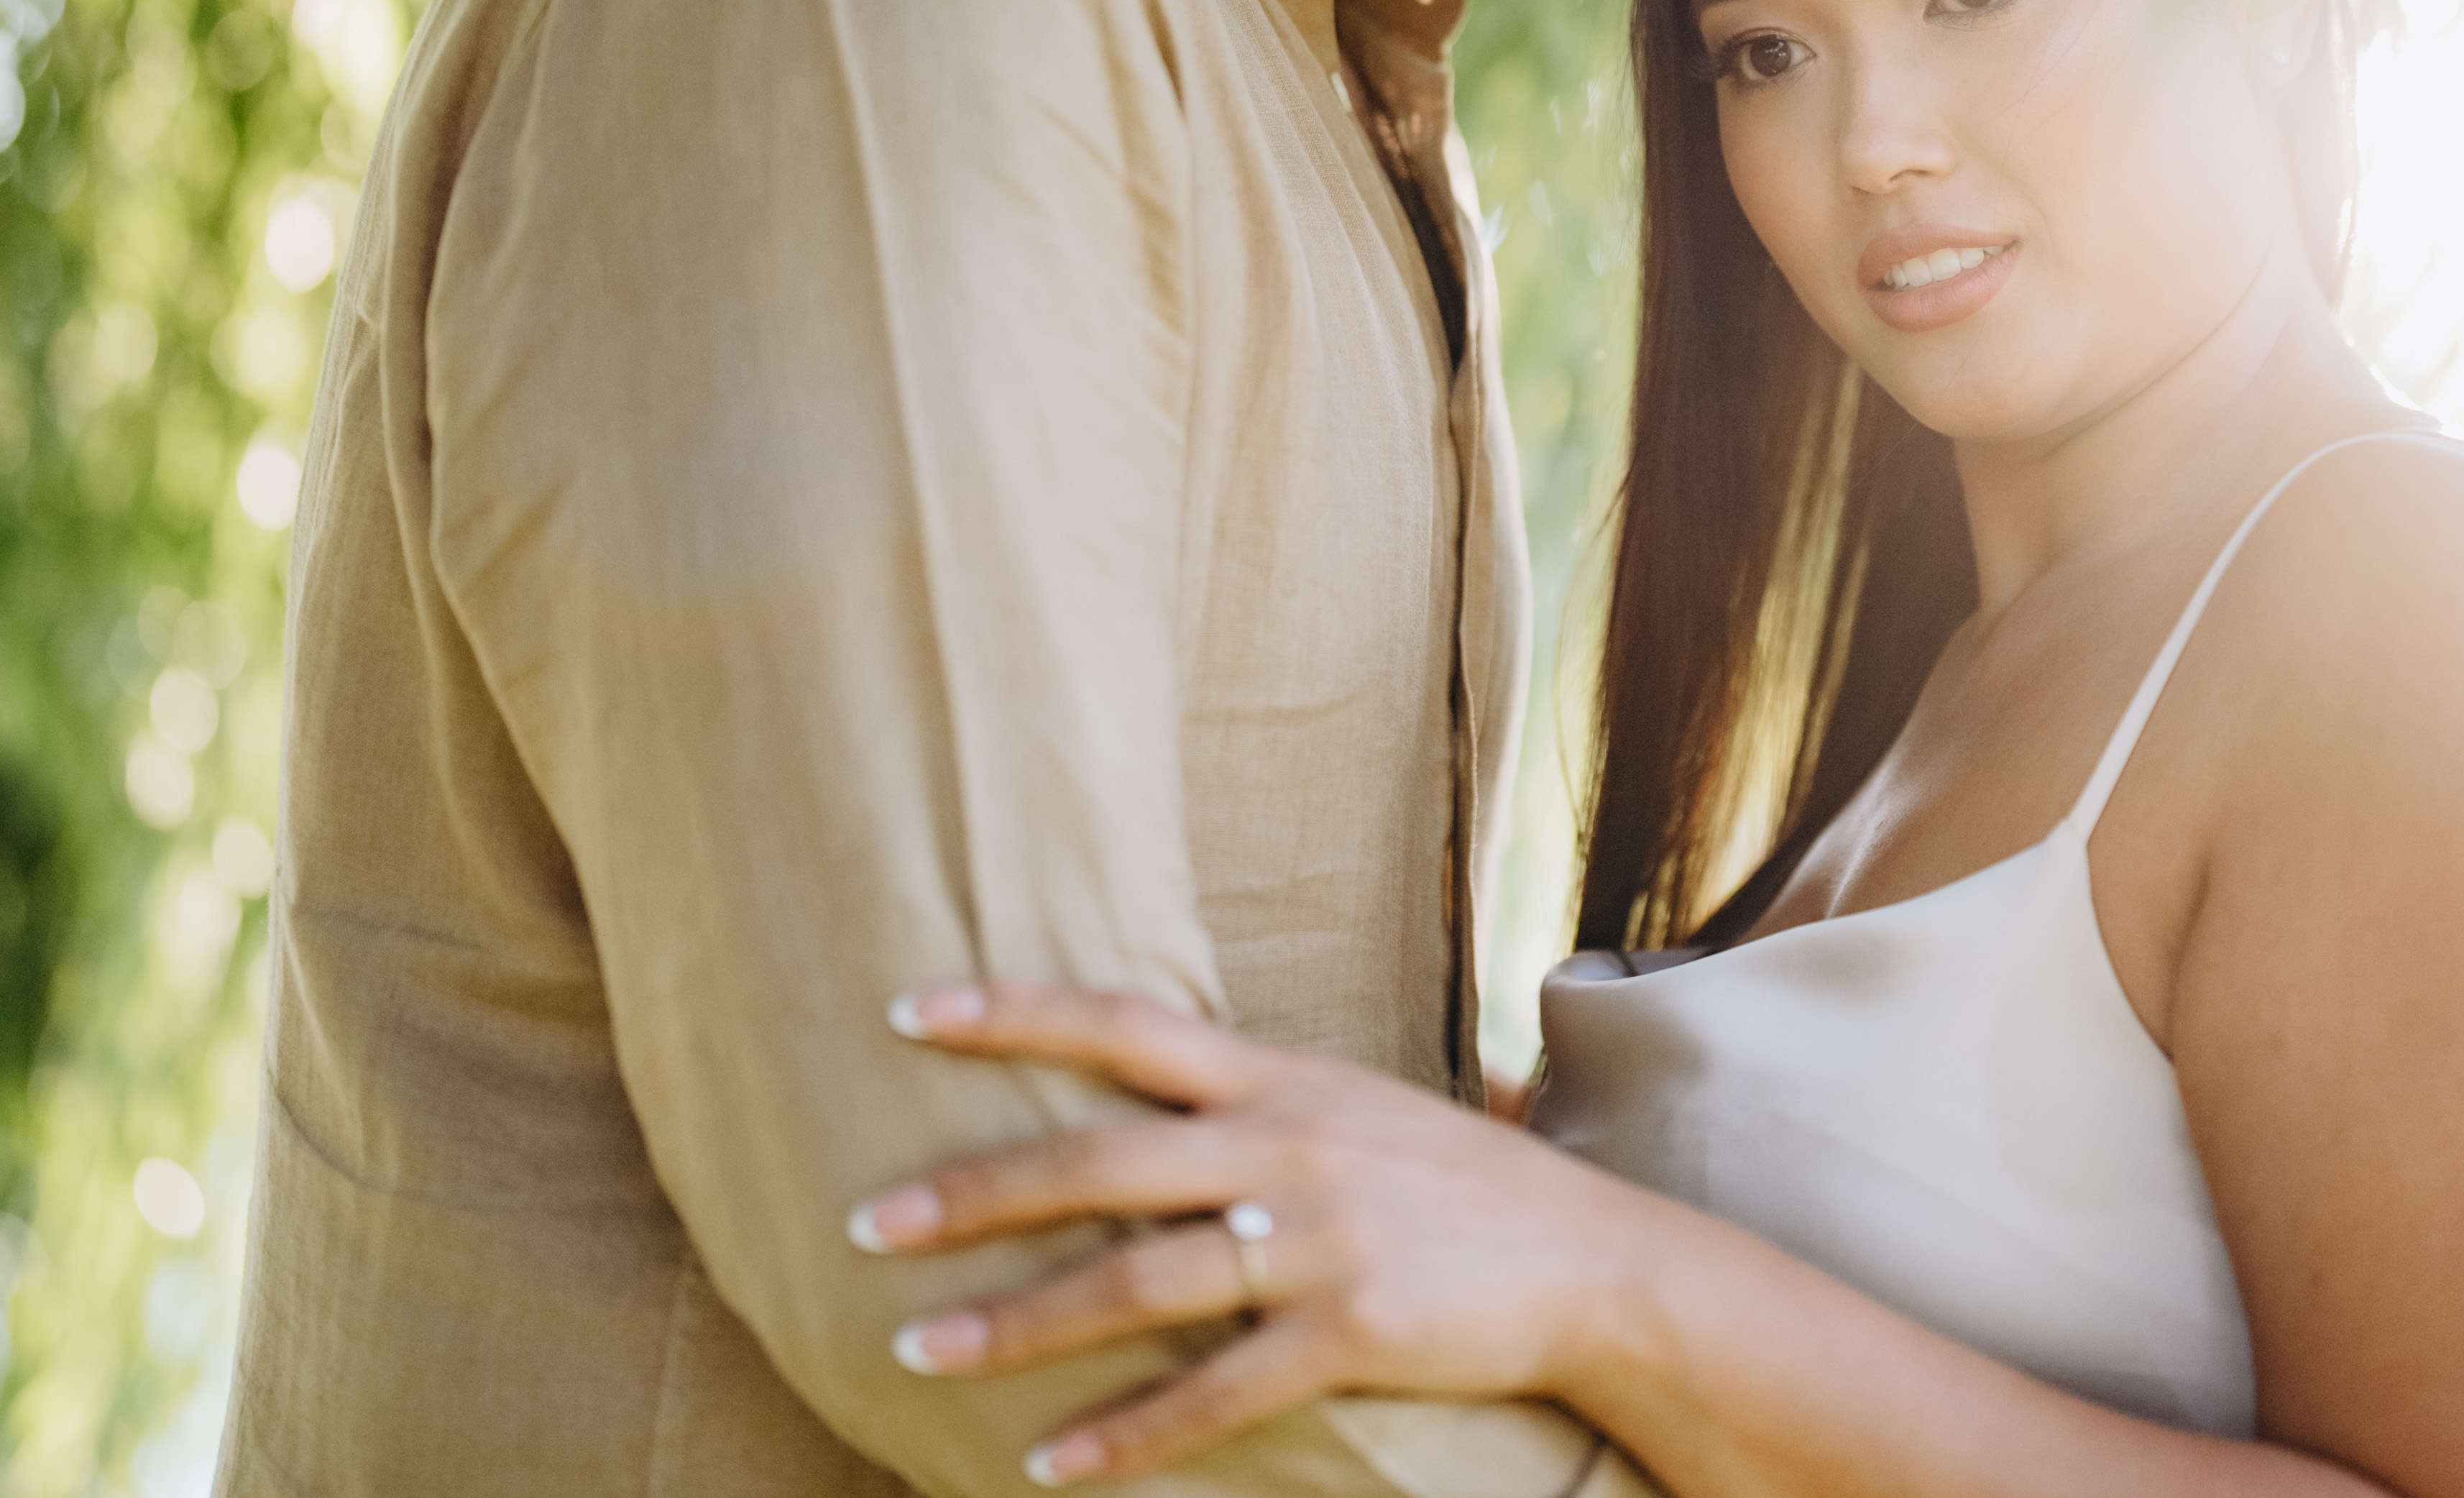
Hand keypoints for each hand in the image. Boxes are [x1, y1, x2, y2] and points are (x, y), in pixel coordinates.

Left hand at [844, 982, 1656, 1485]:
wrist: (1597, 1262)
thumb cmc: (1460, 1188)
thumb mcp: (1358, 1110)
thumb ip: (1252, 1104)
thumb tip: (1137, 1097)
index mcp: (1283, 1079)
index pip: (1127, 1023)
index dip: (1015, 1012)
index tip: (906, 1010)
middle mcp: (1288, 1145)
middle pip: (1100, 1159)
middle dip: (974, 1191)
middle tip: (867, 1222)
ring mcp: (1321, 1240)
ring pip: (1136, 1282)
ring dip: (1018, 1325)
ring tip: (918, 1351)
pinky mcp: (1352, 1333)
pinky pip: (1212, 1392)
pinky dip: (1125, 1435)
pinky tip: (1051, 1464)